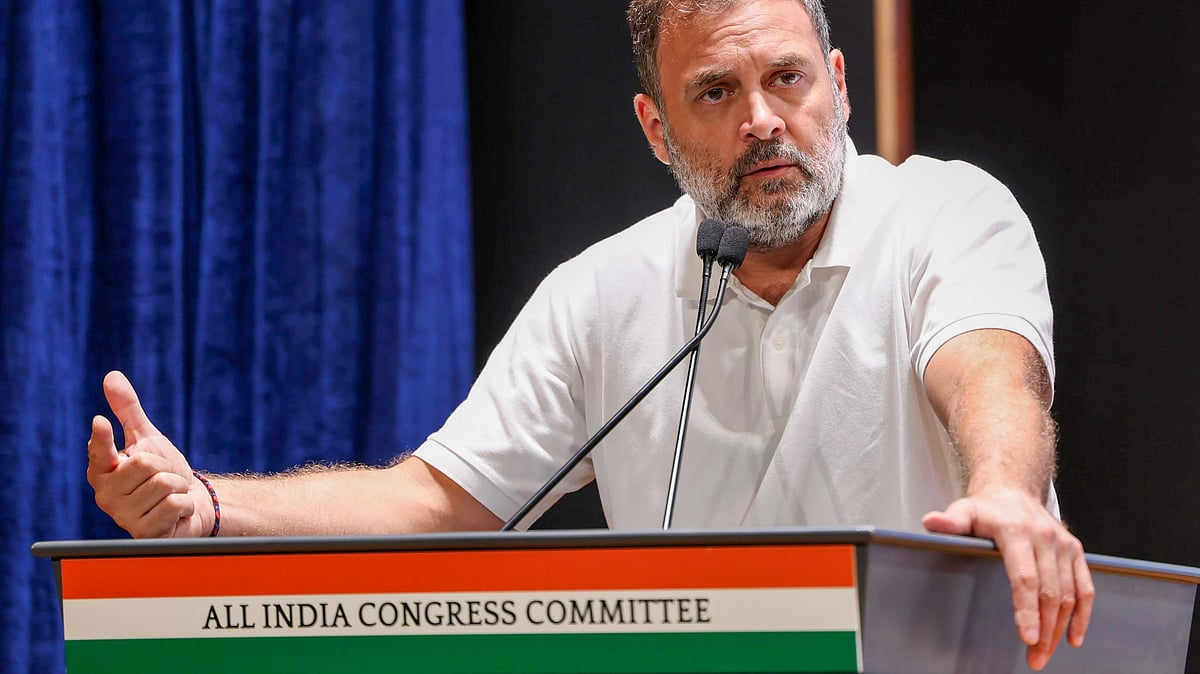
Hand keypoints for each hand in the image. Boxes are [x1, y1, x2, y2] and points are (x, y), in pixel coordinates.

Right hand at [86, 371, 212, 537]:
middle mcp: (106, 494)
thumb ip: (127, 410)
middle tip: (163, 477)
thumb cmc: (163, 471)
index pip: (99, 450)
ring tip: (169, 495)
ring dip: (178, 486)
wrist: (189, 505)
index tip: (100, 422)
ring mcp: (123, 516)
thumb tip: (111, 376)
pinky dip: (184, 504)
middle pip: (147, 463)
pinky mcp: (143, 533)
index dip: (101, 437)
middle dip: (166, 466)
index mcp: (102, 470)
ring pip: (164, 484)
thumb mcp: (147, 437)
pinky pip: (174, 504)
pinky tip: (174, 512)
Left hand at [923, 486, 1093, 670]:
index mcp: (1016, 532)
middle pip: (1049, 592)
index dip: (1026, 609)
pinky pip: (1085, 587)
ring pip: (1069, 594)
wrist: (1014, 492)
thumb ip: (948, 522)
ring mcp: (1063, 545)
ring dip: (1060, 628)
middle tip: (1034, 657)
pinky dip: (1083, 614)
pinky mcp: (1075, 551)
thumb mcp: (963, 511)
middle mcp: (1044, 538)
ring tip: (1044, 652)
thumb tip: (930, 522)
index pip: (1024, 577)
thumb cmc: (987, 508)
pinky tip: (1073, 636)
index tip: (1026, 636)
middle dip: (1044, 629)